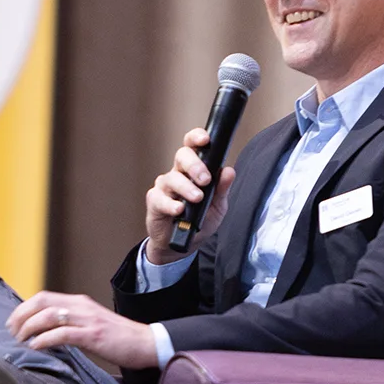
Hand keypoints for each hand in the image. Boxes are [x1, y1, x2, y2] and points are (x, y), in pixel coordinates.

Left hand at [6, 291, 159, 369]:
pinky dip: (45, 339)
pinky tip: (36, 347)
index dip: (24, 308)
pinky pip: (63, 333)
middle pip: (41, 302)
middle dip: (21, 316)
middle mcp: (81, 306)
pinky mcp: (93, 335)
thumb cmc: (118, 338)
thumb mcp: (90, 323)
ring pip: (49, 316)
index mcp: (79, 302)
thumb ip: (71, 322)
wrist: (146, 343)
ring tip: (21, 340)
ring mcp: (87, 319)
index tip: (13, 322)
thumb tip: (45, 331)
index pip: (44, 297)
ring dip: (29, 328)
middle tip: (11, 332)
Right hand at [144, 127, 235, 265]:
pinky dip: (171, 204)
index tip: (205, 139)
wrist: (182, 244)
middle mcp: (177, 174)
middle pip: (181, 156)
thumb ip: (222, 189)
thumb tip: (229, 171)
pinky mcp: (154, 202)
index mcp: (193, 170)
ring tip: (197, 198)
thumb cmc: (199, 221)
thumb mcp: (217, 206)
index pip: (192, 146)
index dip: (196, 138)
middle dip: (194, 165)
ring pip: (172, 178)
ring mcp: (164, 187)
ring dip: (186, 187)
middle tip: (205, 180)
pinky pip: (160, 198)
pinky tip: (179, 209)